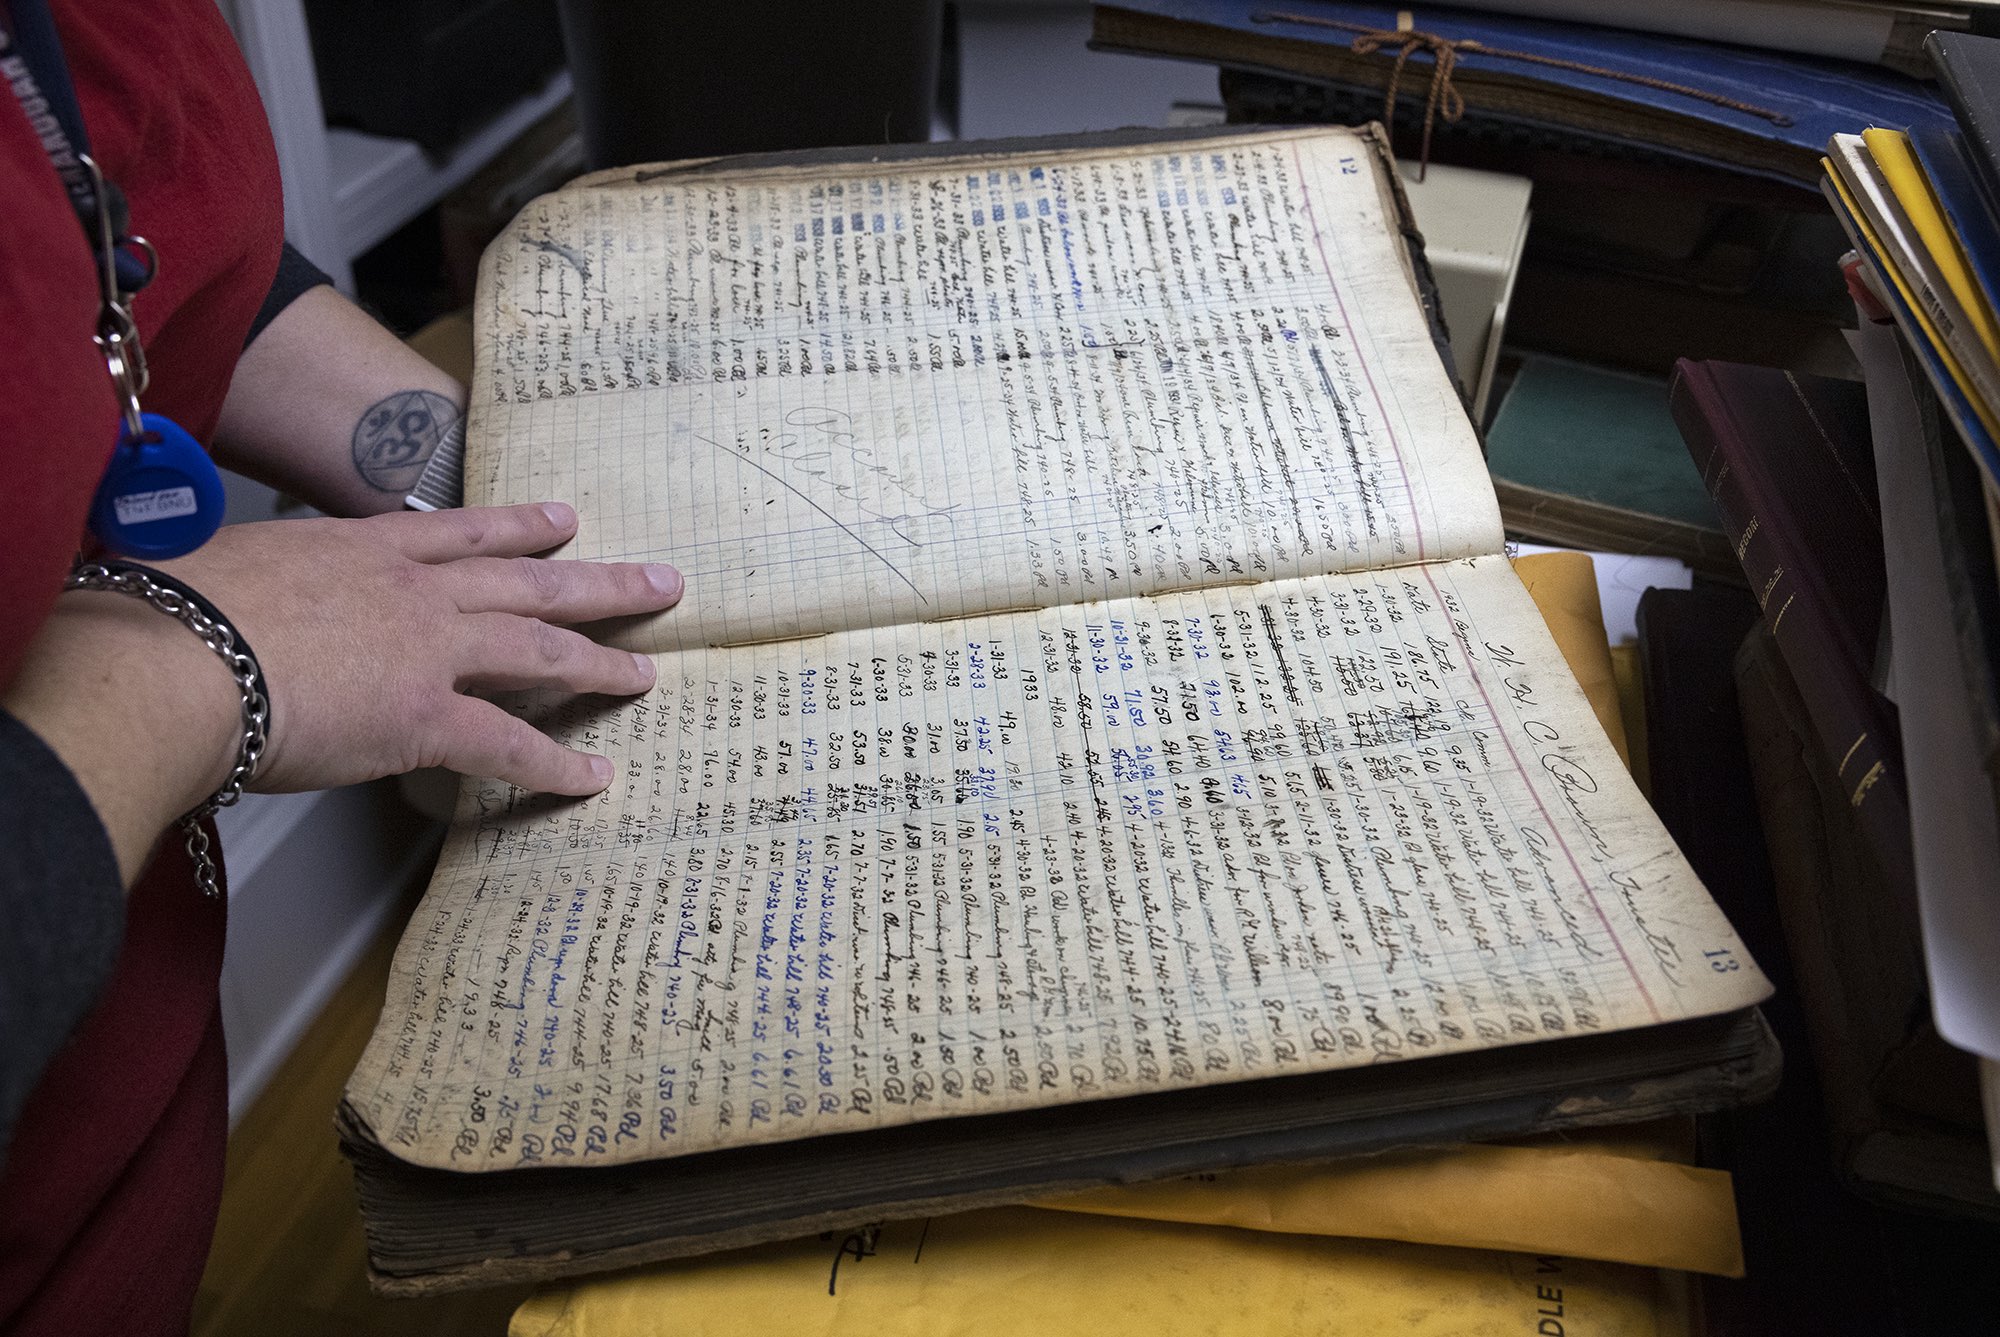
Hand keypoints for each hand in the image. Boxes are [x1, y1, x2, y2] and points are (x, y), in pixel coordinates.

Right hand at [159, 501, 679, 796]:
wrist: (170, 657)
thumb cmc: (170, 614)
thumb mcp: (227, 566)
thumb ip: (267, 581)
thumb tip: (248, 601)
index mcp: (362, 548)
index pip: (460, 531)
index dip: (520, 525)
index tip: (564, 518)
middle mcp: (411, 589)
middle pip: (528, 578)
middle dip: (599, 580)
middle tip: (658, 582)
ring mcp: (427, 650)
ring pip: (539, 648)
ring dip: (600, 661)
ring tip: (646, 671)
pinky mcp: (425, 717)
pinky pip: (510, 745)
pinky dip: (556, 765)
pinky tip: (593, 777)